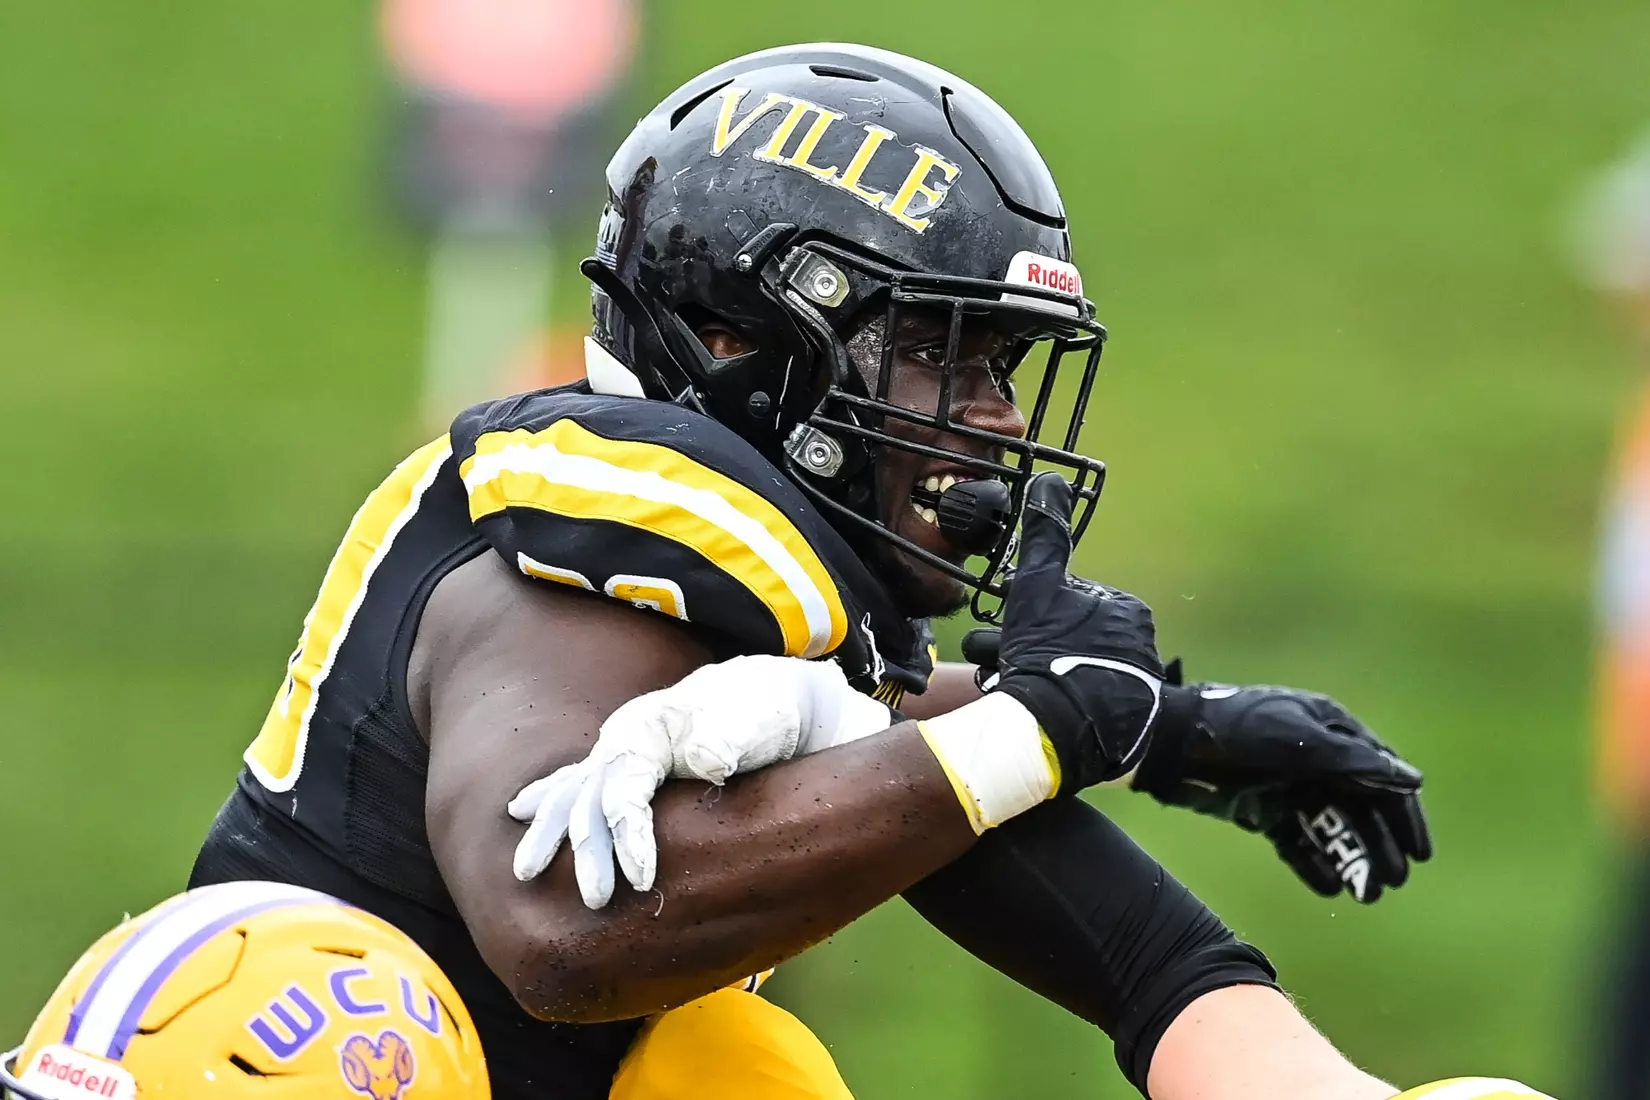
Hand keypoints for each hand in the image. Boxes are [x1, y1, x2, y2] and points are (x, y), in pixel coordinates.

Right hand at [506, 654, 890, 906]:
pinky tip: (519, 810)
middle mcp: (627, 736)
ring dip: (551, 832)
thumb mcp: (759, 720)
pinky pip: (578, 782)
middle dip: (587, 850)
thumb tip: (709, 759)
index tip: (644, 881)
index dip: (629, 835)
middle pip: (591, 797)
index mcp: (650, 726)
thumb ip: (731, 738)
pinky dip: (550, 796)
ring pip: (574, 792)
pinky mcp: (632, 764)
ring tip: (523, 873)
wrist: (776, 695)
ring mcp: (624, 749)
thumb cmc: (768, 710)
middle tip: (595, 900)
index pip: (625, 788)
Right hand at [970, 473, 1165, 791]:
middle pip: (1077, 640)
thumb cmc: (1050, 650)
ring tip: (1017, 692)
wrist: (1062, 726)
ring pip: (1081, 673)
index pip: (1075, 604)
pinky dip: (1067, 706)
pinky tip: (1042, 713)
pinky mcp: (1133, 726)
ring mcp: (1140, 688)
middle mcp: (1144, 647)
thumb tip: (1052, 480)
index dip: (1038, 616)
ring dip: (1049, 679)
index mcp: (1129, 611)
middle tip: (1010, 666)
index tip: (1017, 632)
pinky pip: (1091, 707)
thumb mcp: (1039, 584)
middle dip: (1041, 650)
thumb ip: (1046, 533)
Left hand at [1133, 666, 1431, 903]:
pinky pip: (1297, 840)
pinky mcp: (1262, 807)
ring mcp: (1288, 783)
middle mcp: (1315, 757)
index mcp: (1330, 730)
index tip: (1421, 855)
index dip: (1404, 815)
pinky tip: (1330, 888)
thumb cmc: (1235, 734)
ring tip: (1367, 895)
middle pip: (1360, 806)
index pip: (1382, 775)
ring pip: (1330, 827)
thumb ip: (1354, 762)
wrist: (1168, 744)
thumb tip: (1412, 779)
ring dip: (1351, 859)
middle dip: (1379, 845)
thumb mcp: (1297, 743)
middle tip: (1392, 883)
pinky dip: (1314, 862)